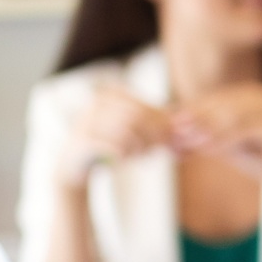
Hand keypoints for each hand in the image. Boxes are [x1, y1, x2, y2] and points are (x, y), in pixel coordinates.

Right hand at [58, 86, 172, 184]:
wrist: (74, 167)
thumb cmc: (110, 147)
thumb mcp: (134, 134)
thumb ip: (156, 127)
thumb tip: (186, 127)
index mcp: (111, 95)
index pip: (144, 107)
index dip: (161, 124)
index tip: (172, 141)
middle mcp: (96, 103)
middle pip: (137, 118)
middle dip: (153, 136)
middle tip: (160, 151)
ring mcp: (85, 120)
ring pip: (126, 131)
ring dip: (139, 147)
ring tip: (142, 156)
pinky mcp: (79, 140)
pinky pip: (111, 146)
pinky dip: (124, 155)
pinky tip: (125, 160)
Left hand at [168, 84, 261, 183]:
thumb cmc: (258, 159)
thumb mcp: (226, 144)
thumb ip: (204, 135)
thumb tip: (172, 131)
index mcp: (252, 94)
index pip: (216, 100)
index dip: (192, 110)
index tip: (170, 123)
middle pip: (223, 105)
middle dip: (197, 119)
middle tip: (174, 131)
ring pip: (233, 116)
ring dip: (206, 129)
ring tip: (186, 141)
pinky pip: (245, 130)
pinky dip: (224, 139)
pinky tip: (206, 149)